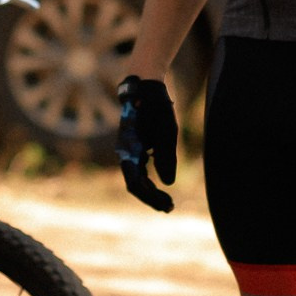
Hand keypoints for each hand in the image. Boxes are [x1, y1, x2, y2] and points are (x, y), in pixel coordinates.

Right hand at [115, 75, 177, 213]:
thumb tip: (168, 183)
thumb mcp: (167, 132)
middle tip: (170, 208)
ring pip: (136, 178)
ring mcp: (129, 150)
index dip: (150, 198)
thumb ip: (166, 157)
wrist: (144, 87)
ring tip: (167, 202)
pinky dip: (149, 179)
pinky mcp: (134, 147)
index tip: (167, 206)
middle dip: (151, 198)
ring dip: (150, 191)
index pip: (135, 184)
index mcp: (129, 150)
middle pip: (135, 184)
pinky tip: (160, 184)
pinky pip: (139, 169)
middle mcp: (125, 153)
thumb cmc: (156, 108)